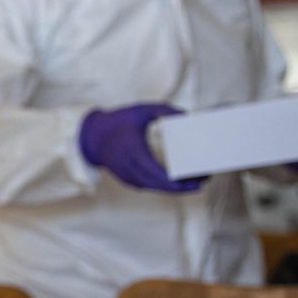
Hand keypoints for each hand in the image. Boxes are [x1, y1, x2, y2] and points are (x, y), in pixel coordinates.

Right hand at [79, 103, 203, 192]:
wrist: (92, 136)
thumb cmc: (118, 121)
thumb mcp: (141, 110)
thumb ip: (163, 109)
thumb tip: (186, 115)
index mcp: (132, 149)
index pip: (156, 171)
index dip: (176, 180)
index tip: (195, 180)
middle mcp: (128, 166)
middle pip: (159, 184)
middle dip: (183, 186)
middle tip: (204, 180)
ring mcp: (127, 175)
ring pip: (155, 187)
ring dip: (175, 187)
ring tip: (197, 181)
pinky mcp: (128, 180)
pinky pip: (149, 186)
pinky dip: (164, 185)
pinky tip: (180, 182)